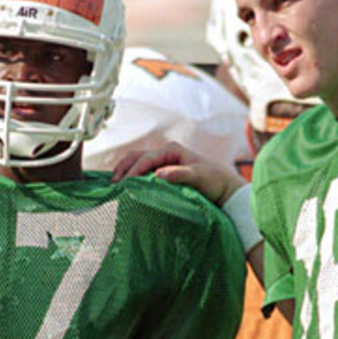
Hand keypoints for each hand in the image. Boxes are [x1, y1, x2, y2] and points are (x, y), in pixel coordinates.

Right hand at [110, 141, 245, 205]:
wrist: (225, 188)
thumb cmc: (214, 181)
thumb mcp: (198, 177)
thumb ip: (180, 175)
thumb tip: (159, 174)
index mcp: (172, 150)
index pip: (146, 158)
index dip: (133, 171)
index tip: (124, 184)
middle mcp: (166, 153)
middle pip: (137, 156)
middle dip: (123, 168)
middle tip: (113, 184)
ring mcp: (164, 161)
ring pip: (138, 162)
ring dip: (126, 171)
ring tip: (115, 185)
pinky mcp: (164, 171)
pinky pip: (144, 170)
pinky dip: (133, 176)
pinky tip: (126, 186)